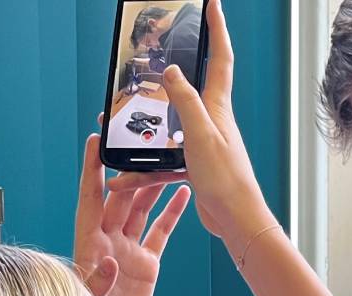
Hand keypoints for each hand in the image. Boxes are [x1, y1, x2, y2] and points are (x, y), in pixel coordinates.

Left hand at [75, 134, 191, 295]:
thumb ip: (97, 282)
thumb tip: (109, 261)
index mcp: (87, 244)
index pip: (89, 198)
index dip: (92, 170)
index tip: (95, 141)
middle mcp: (106, 241)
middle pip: (120, 197)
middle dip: (131, 170)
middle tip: (145, 146)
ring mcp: (127, 250)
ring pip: (141, 209)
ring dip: (153, 186)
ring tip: (169, 163)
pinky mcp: (146, 263)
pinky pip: (160, 232)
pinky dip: (171, 212)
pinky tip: (183, 194)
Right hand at [106, 0, 275, 240]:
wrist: (236, 219)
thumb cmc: (226, 178)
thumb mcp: (201, 134)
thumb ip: (185, 101)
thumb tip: (173, 70)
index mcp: (217, 106)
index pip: (219, 57)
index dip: (217, 29)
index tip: (212, 4)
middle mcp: (211, 120)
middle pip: (189, 86)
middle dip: (172, 69)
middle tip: (155, 52)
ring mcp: (201, 142)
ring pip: (167, 126)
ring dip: (145, 127)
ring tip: (115, 121)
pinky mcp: (193, 165)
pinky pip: (162, 161)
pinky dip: (144, 169)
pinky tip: (123, 178)